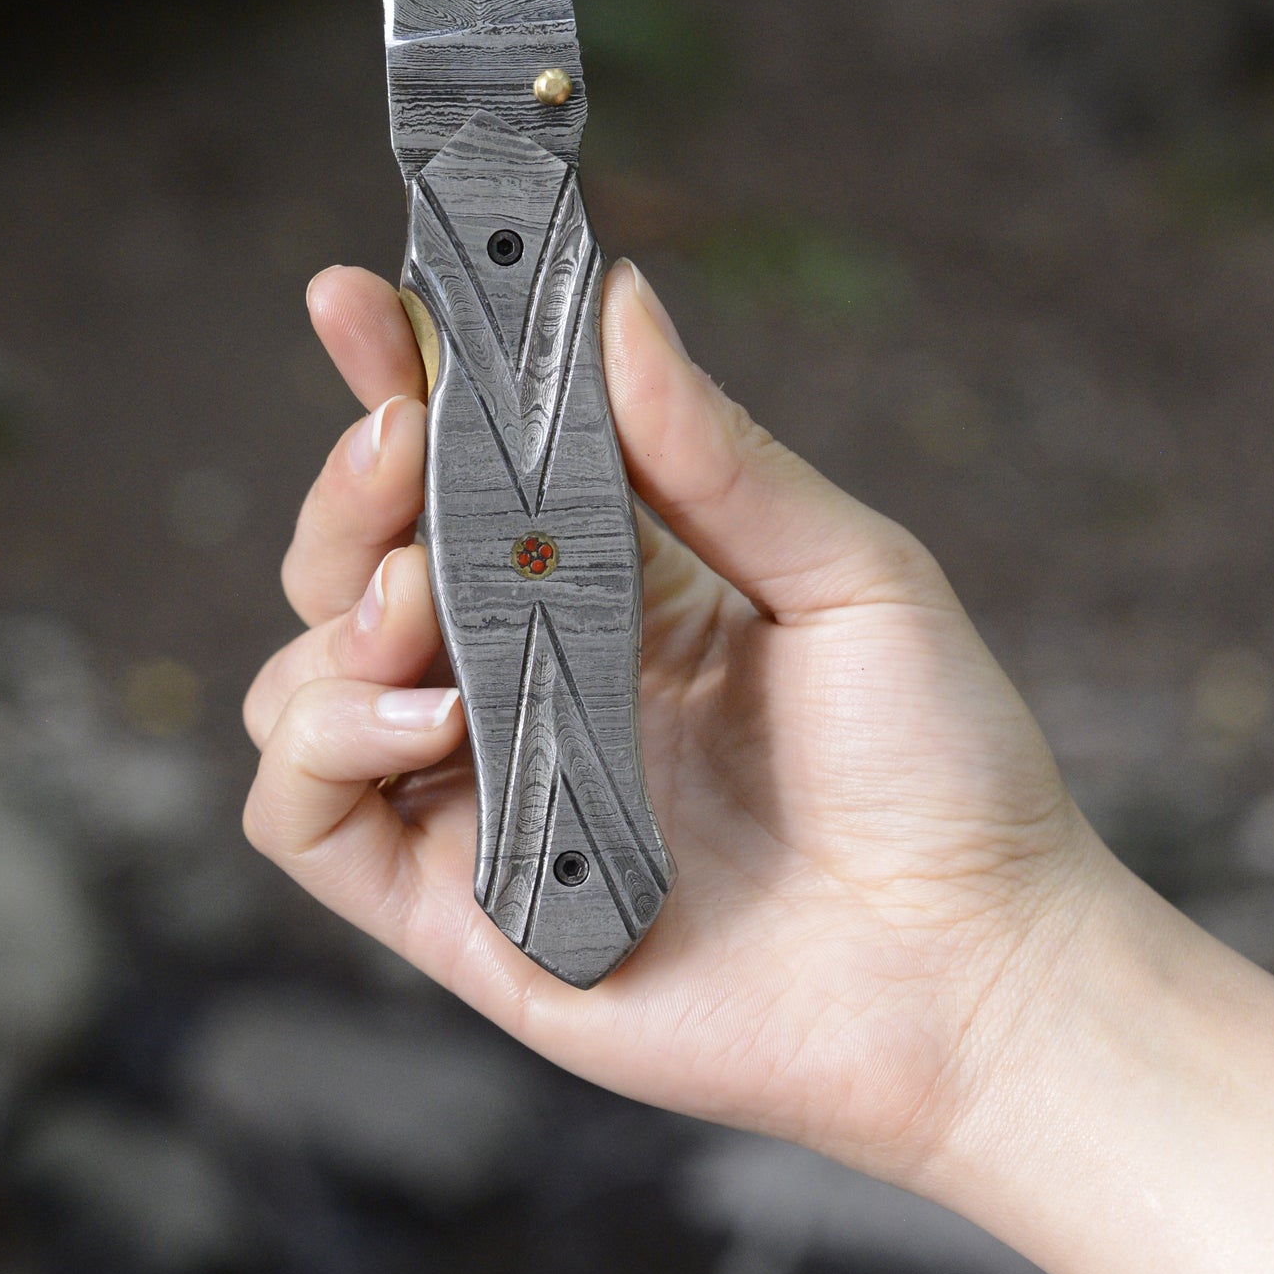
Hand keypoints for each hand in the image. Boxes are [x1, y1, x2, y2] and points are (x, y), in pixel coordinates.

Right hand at [243, 260, 1104, 1191]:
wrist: (975, 971)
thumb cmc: (944, 772)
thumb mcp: (853, 574)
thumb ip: (719, 452)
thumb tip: (617, 304)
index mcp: (612, 584)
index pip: (462, 464)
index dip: (394, 378)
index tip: (355, 301)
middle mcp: (527, 682)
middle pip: (349, 562)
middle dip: (348, 494)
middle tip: (399, 451)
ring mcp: (482, 795)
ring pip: (299, 679)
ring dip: (333, 619)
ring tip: (423, 608)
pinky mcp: (458, 909)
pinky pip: (301, 817)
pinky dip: (321, 747)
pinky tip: (426, 723)